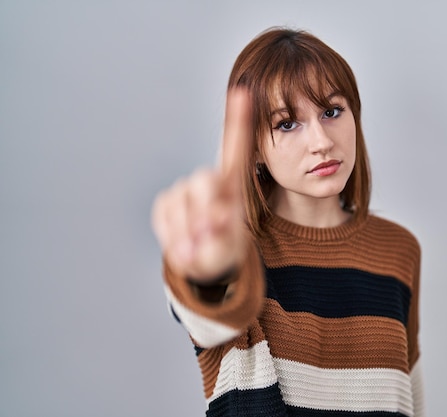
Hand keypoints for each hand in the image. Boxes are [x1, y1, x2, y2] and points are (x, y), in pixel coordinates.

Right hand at [151, 88, 251, 280]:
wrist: (203, 265)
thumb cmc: (224, 249)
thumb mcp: (231, 243)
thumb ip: (223, 231)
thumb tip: (211, 218)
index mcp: (232, 185)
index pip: (235, 147)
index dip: (238, 119)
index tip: (243, 91)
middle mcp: (209, 181)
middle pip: (205, 180)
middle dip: (206, 208)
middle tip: (212, 233)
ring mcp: (185, 190)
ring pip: (182, 202)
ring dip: (190, 230)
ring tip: (200, 245)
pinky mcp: (166, 202)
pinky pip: (165, 215)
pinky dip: (174, 235)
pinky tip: (185, 243)